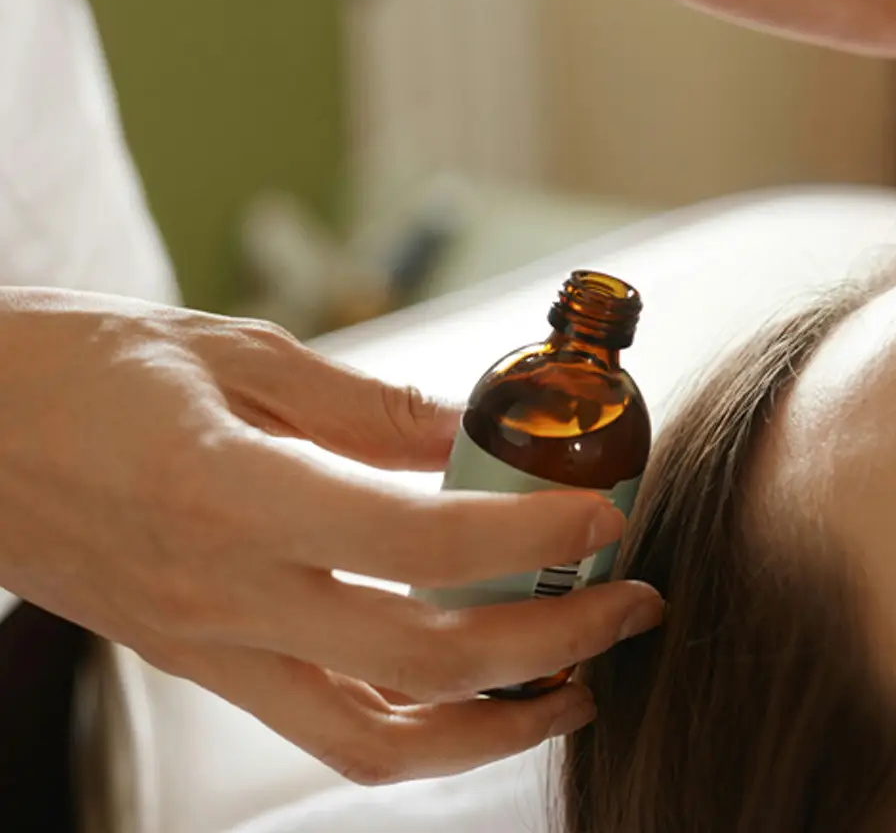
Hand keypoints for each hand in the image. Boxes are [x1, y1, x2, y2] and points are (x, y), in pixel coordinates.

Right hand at [0, 289, 662, 784]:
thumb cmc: (74, 369)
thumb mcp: (229, 352)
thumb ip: (367, 408)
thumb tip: (480, 435)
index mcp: (228, 490)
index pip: (413, 538)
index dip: (527, 535)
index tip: (604, 516)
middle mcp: (220, 591)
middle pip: (421, 658)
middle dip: (553, 639)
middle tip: (629, 601)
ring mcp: (206, 645)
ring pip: (375, 737)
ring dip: (498, 721)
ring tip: (578, 678)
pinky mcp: (198, 666)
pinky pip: (326, 729)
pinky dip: (420, 725)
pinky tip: (480, 690)